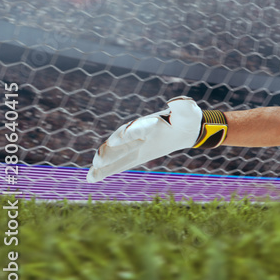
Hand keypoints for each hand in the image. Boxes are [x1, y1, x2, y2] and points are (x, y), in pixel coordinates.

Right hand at [87, 97, 226, 182]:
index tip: (117, 140)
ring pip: (117, 154)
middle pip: (122, 142)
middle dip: (110, 150)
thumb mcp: (188, 112)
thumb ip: (183, 107)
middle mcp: (139, 133)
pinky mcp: (136, 155)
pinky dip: (106, 171)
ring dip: (104, 162)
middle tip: (98, 160)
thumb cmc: (186, 118)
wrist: (185, 128)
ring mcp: (135, 145)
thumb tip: (177, 101)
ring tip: (92, 172)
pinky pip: (120, 164)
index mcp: (151, 122)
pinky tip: (91, 179)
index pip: (139, 128)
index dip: (129, 133)